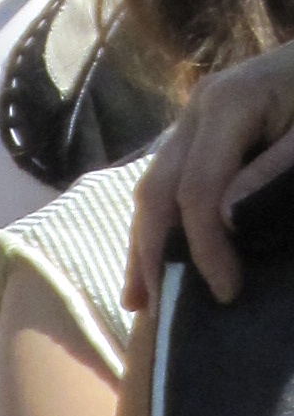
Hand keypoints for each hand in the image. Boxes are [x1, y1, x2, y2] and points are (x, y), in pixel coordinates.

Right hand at [128, 44, 293, 312]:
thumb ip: (275, 171)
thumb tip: (224, 220)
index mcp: (228, 103)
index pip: (196, 189)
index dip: (204, 246)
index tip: (226, 292)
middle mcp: (197, 108)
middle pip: (157, 190)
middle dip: (152, 254)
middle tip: (158, 311)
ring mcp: (194, 116)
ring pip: (151, 187)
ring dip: (143, 245)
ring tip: (140, 298)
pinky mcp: (201, 129)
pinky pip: (167, 180)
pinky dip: (158, 224)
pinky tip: (153, 259)